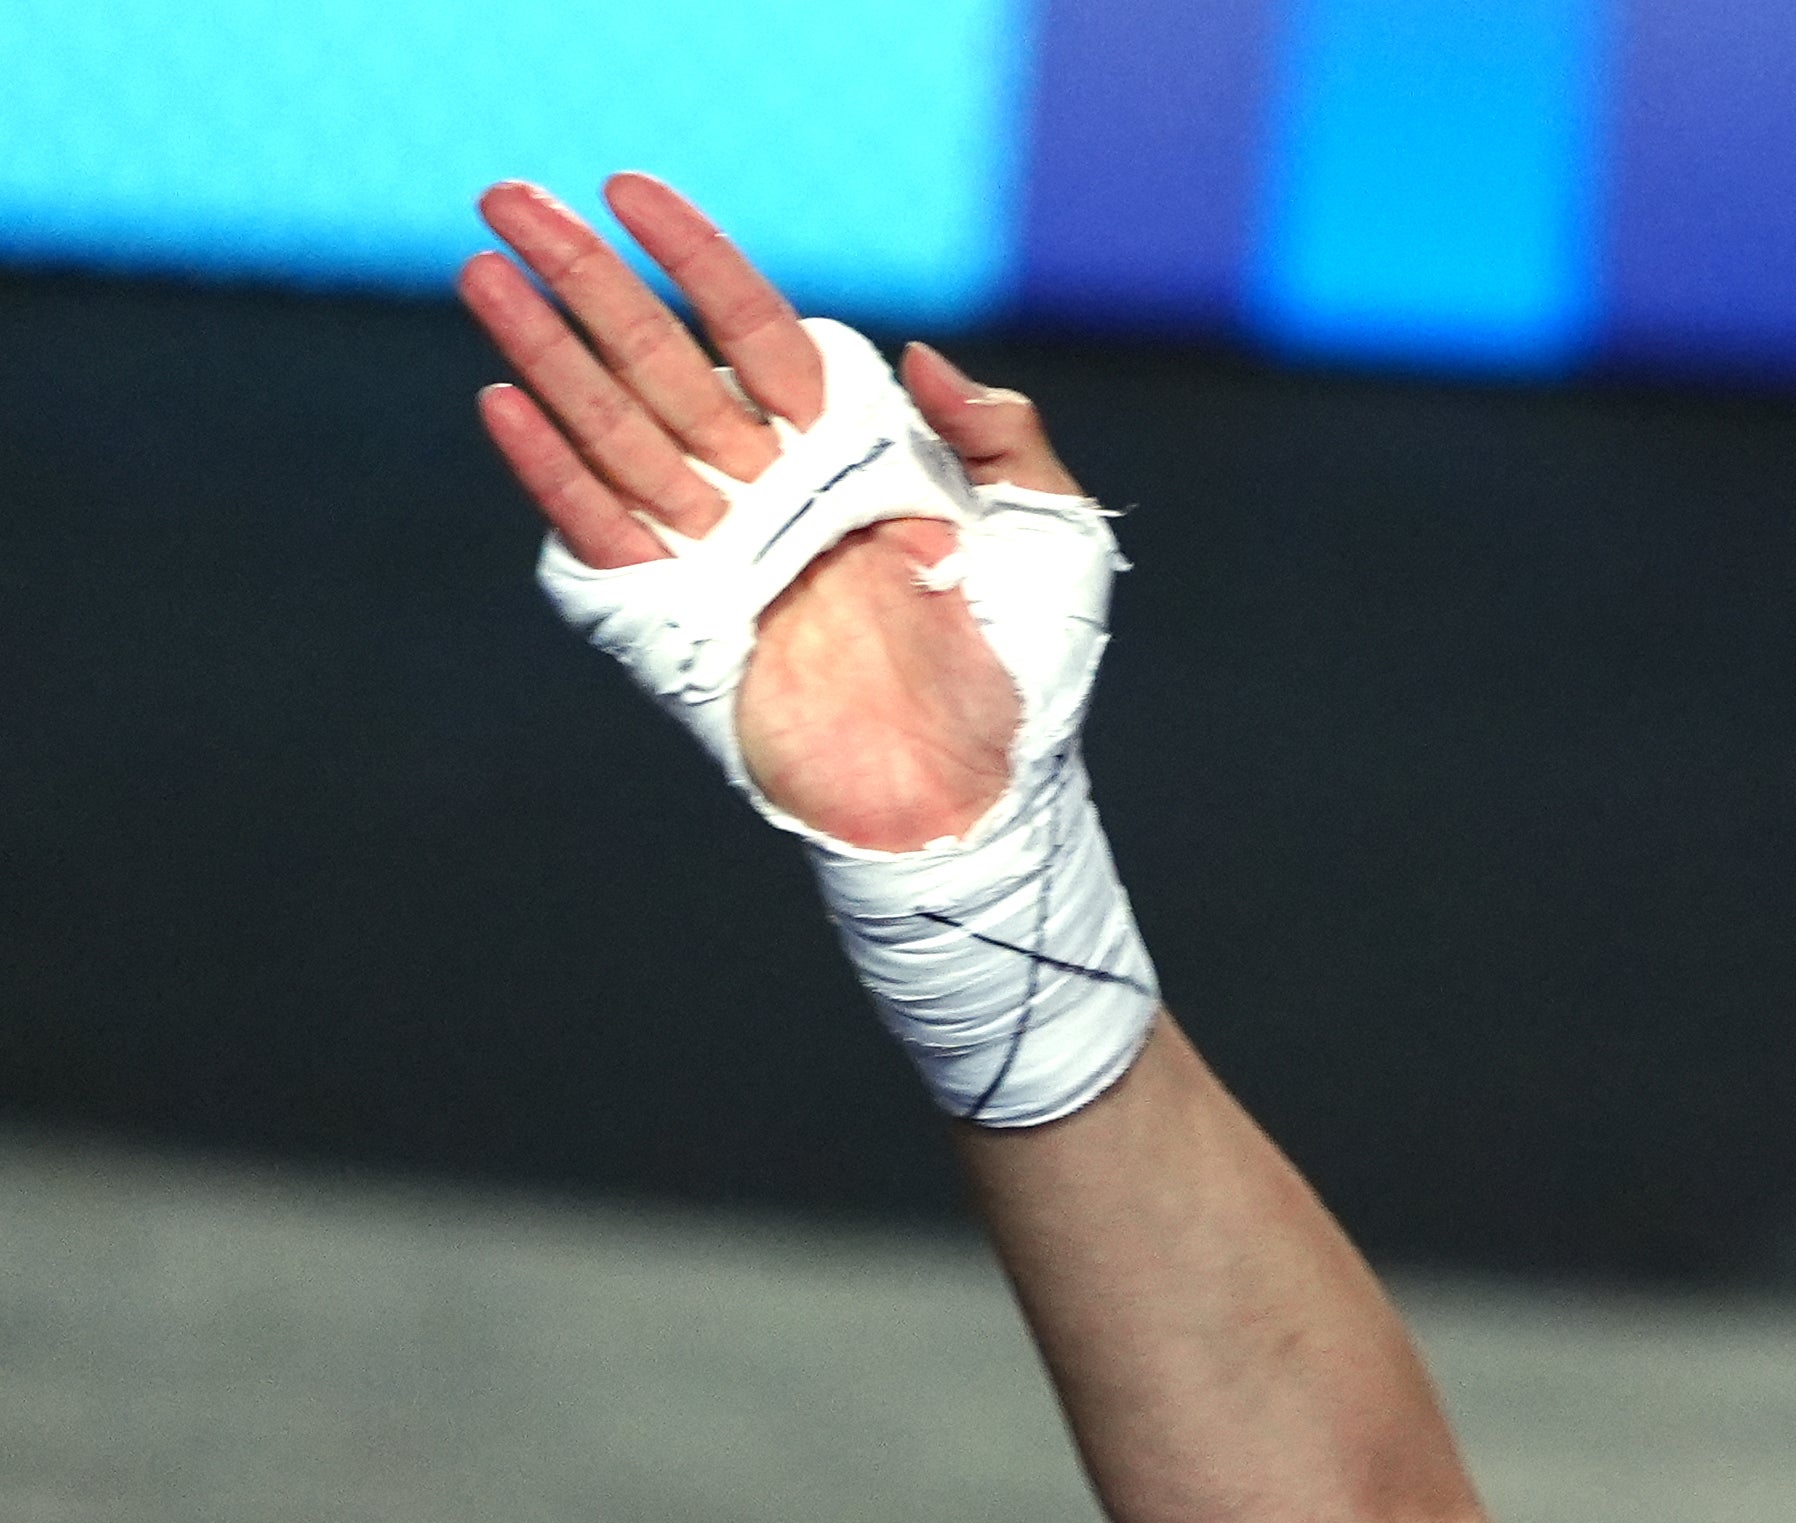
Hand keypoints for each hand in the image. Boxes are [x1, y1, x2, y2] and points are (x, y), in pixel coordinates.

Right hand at [461, 173, 1079, 850]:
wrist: (984, 798)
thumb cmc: (1027, 677)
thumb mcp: (1054, 537)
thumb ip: (1002, 435)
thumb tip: (924, 356)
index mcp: (850, 455)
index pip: (755, 328)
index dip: (694, 256)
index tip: (629, 191)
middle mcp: (773, 492)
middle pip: (662, 361)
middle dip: (583, 279)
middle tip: (506, 199)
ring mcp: (723, 551)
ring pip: (618, 430)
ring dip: (544, 353)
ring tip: (481, 274)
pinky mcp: (682, 621)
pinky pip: (606, 534)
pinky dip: (553, 475)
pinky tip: (502, 406)